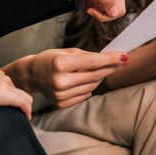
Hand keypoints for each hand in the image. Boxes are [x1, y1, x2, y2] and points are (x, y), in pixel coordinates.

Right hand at [0, 69, 33, 118]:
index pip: (10, 86)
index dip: (13, 97)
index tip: (12, 107)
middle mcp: (2, 77)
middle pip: (19, 92)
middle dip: (20, 103)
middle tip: (19, 114)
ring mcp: (4, 85)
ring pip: (24, 97)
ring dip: (25, 108)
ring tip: (23, 118)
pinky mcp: (4, 94)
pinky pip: (24, 103)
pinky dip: (27, 111)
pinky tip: (26, 118)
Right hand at [6, 49, 126, 107]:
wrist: (31, 75)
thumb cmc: (49, 60)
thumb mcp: (65, 52)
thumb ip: (87, 56)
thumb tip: (110, 59)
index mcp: (60, 64)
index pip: (92, 62)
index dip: (110, 59)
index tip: (124, 56)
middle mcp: (60, 81)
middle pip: (94, 75)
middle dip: (110, 68)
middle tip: (122, 62)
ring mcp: (61, 94)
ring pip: (92, 86)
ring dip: (100, 77)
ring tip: (100, 70)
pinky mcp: (62, 103)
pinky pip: (85, 95)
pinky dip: (89, 87)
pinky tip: (85, 80)